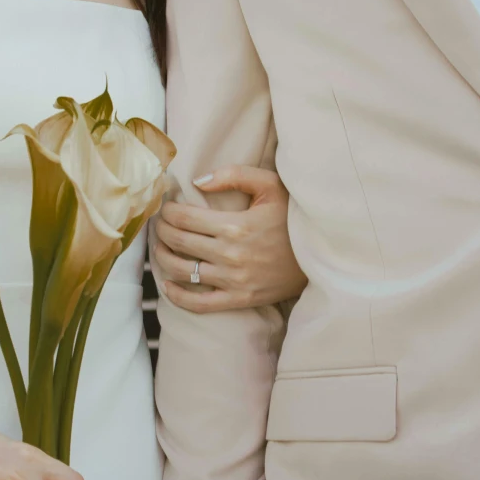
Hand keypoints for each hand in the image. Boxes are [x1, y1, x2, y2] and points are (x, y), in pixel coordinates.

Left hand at [154, 165, 306, 312]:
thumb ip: (234, 176)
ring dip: (163, 258)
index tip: (165, 207)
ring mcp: (234, 280)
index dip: (168, 211)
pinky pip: (200, 304)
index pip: (184, 218)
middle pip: (178, 242)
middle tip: (160, 224)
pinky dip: (178, 296)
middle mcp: (230, 254)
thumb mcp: (270, 185)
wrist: (319, 254)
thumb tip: (198, 181)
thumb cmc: (292, 216)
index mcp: (234, 225)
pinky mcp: (240, 299)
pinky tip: (167, 285)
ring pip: (182, 271)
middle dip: (162, 230)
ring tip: (161, 247)